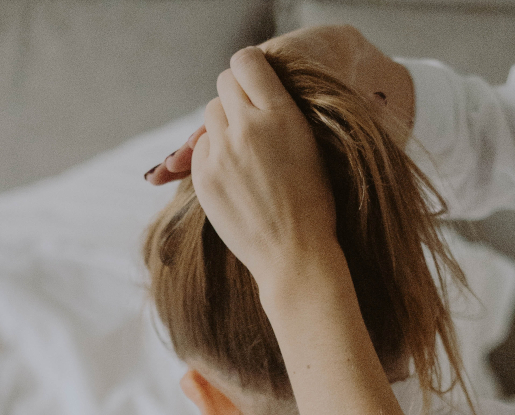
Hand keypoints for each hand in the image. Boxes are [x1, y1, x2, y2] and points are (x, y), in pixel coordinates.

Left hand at [190, 46, 337, 287]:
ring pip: (211, 114)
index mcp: (282, 114)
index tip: (253, 80)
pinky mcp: (203, 176)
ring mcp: (222, 152)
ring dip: (224, 124)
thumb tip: (256, 93)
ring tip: (246, 152)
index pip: (247, 62)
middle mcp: (248, 127)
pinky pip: (201, 147)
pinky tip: (235, 176)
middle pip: (224, 84)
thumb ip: (281, 114)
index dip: (248, 68)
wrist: (294, 253)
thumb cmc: (313, 202)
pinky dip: (213, 154)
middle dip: (235, 95)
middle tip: (250, 118)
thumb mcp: (311, 145)